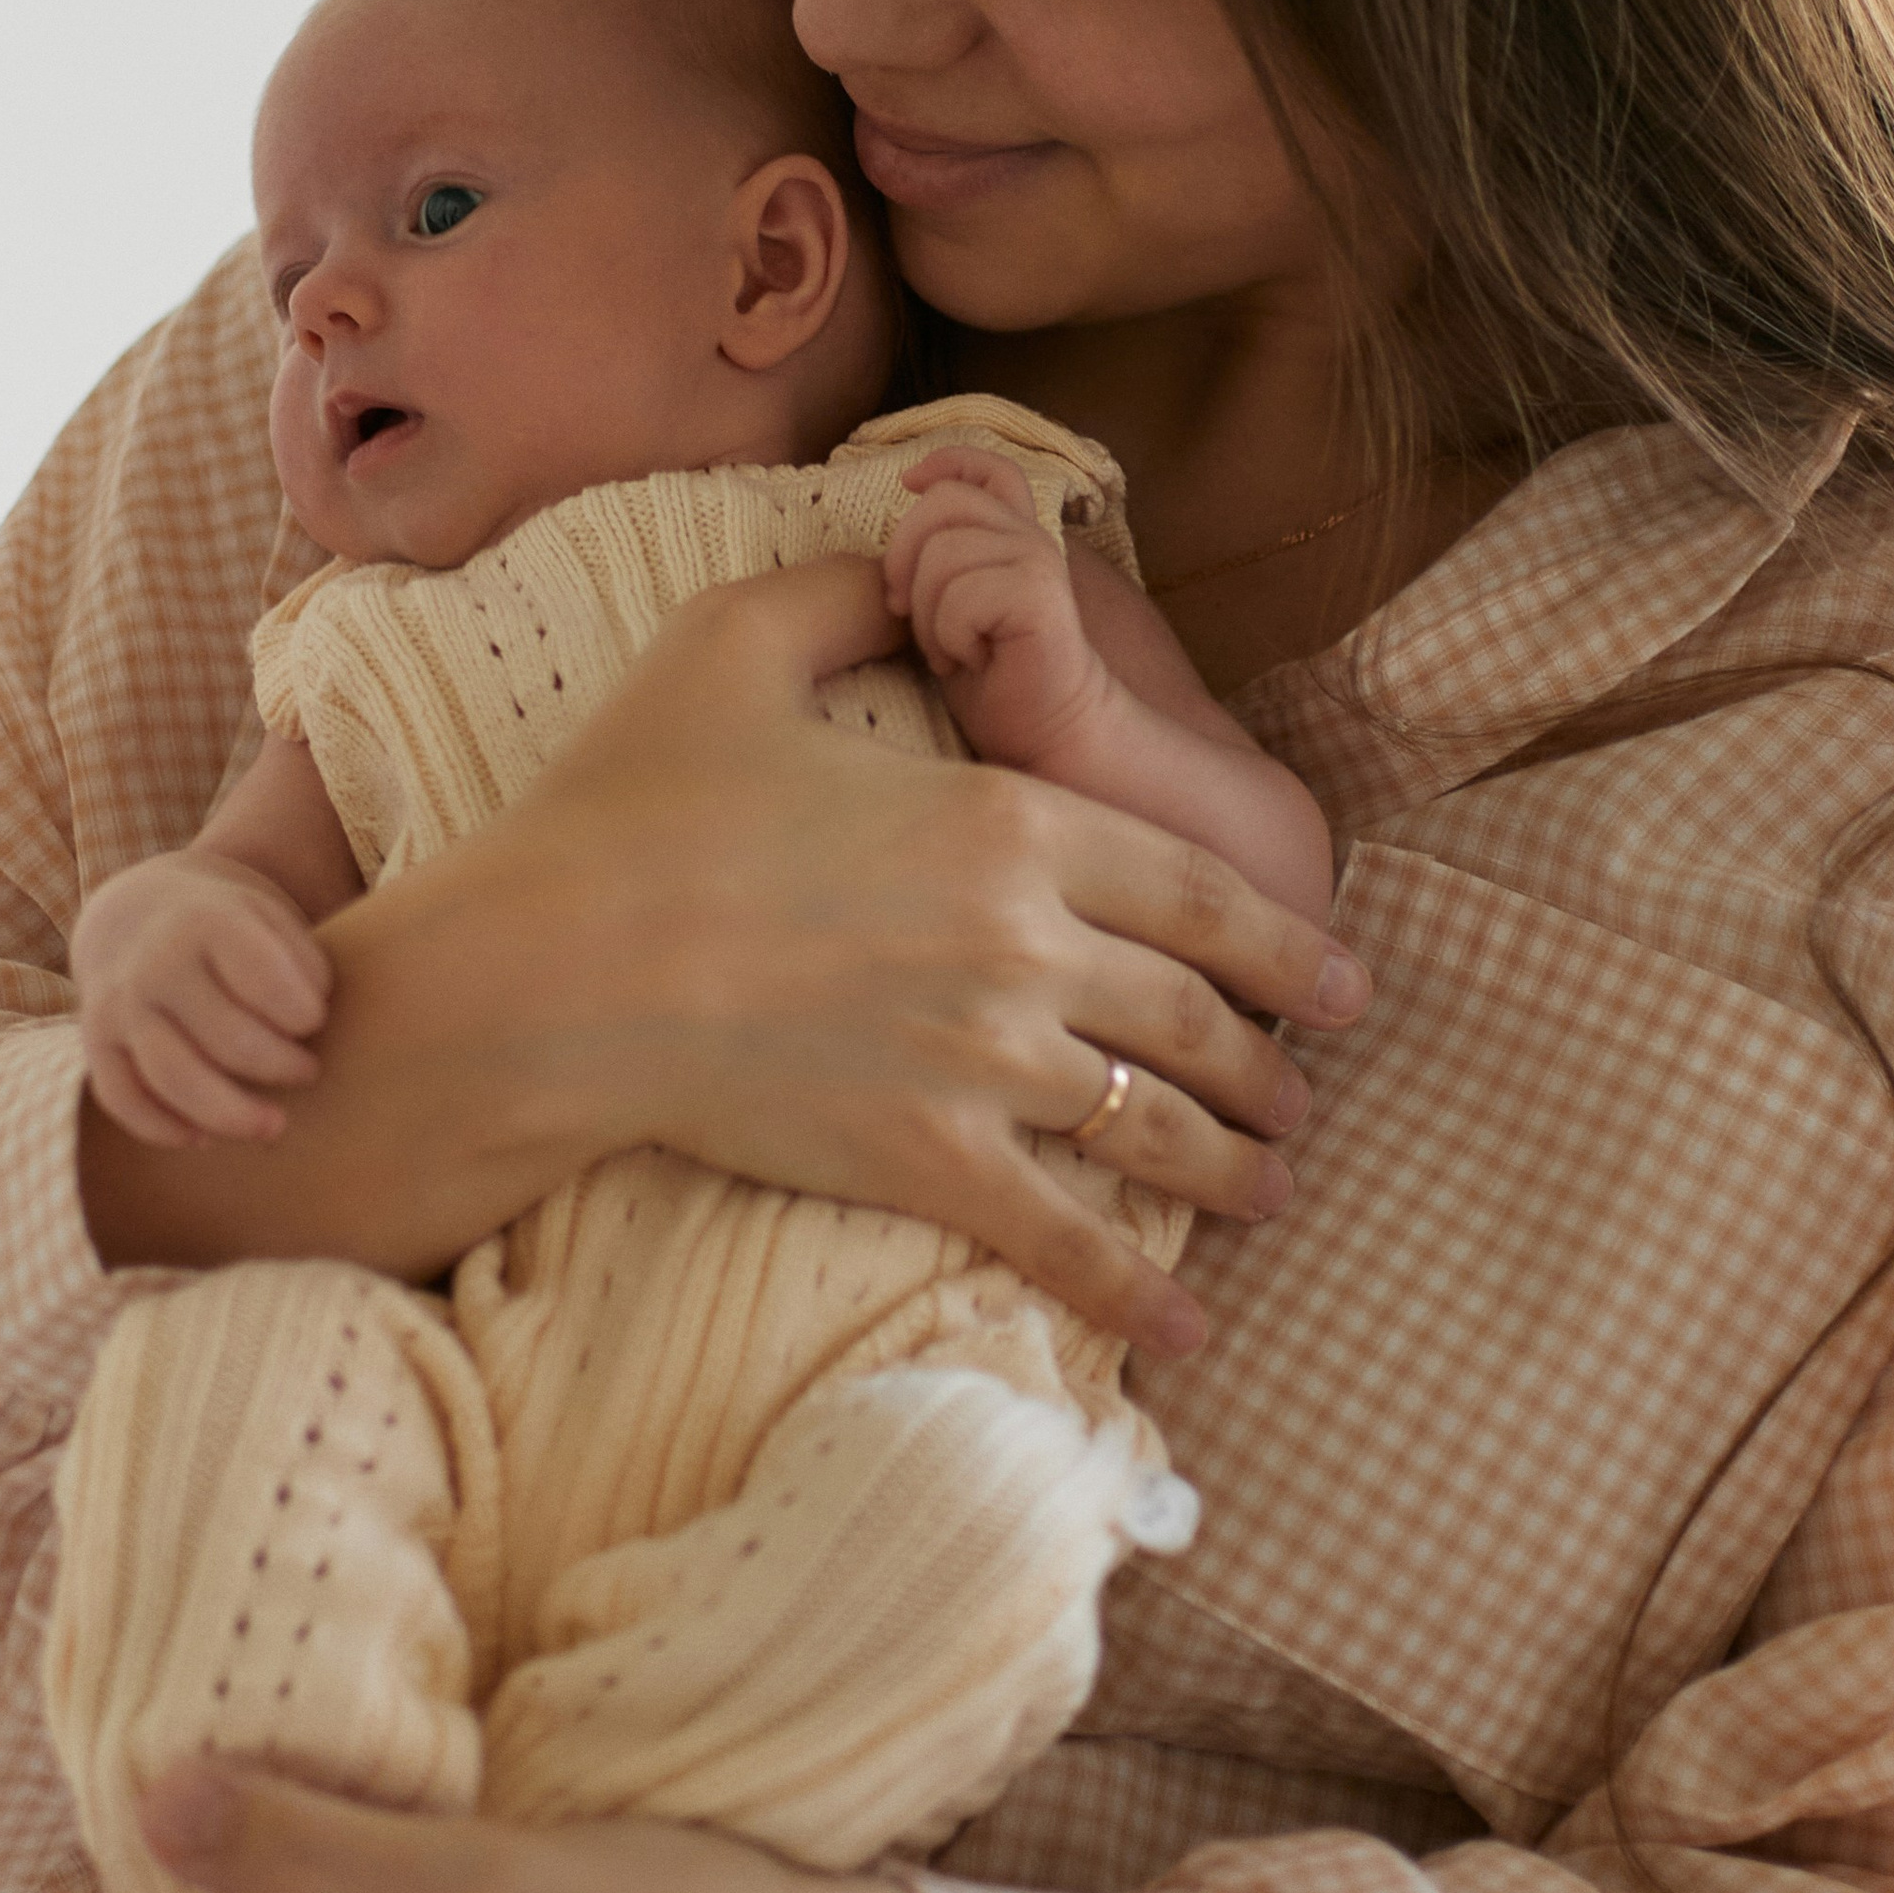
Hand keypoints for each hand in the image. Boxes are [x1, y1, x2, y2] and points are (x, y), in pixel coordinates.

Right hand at [72, 854, 332, 1144]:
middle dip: (281, 1066)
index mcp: (206, 922)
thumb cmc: (225, 931)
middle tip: (307, 1071)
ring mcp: (119, 1006)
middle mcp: (155, 963)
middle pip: (227, 1040)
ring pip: (172, 1079)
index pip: (264, 981)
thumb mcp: (269, 918)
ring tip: (272, 1126)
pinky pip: (122, 1100)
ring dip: (231, 1116)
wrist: (137, 915)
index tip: (315, 1020)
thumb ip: (301, 966)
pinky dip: (164, 1129)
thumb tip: (310, 1030)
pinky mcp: (96, 1044)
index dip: (303, 1013)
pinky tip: (204, 1137)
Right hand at [82, 558, 1367, 1355]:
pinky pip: (1064, 1238)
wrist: (549, 968)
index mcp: (1007, 818)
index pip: (1197, 887)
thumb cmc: (628, 802)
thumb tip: (906, 554)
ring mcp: (982, 1058)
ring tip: (1275, 1186)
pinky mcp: (924, 1157)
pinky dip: (1138, 1296)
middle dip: (1273, 1064)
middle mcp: (1025, 941)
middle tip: (1310, 1095)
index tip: (1344, 980)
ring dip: (1236, 1164)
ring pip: (1157, 1126)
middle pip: (1197, 1014)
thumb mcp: (734, 643)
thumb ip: (846, 592)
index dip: (1287, 942)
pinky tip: (1190, 1339)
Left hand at [884, 446, 1108, 771]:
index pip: (987, 467)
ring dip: (929, 615)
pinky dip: (950, 638)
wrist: (1046, 733)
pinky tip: (973, 661)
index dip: (945, 462)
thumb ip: (936, 557)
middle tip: (913, 617)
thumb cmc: (992, 678)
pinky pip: (961, 596)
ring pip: (943, 554)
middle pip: (942, 503)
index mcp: (1010, 535)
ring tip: (953, 649)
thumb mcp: (948, 606)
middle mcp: (1029, 538)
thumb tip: (905, 509)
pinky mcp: (1042, 596)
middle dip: (906, 561)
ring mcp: (1039, 562)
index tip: (910, 483)